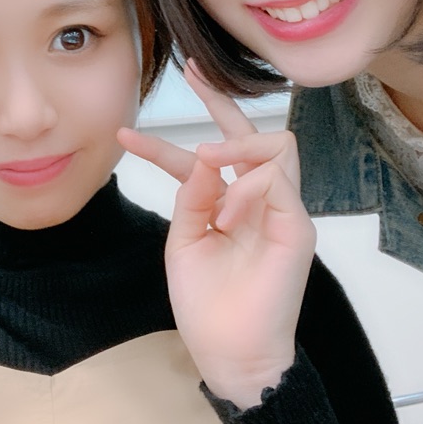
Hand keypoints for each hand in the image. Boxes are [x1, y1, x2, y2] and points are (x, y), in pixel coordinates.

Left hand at [119, 62, 313, 408]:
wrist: (230, 351)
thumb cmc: (207, 304)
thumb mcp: (184, 240)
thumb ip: (191, 195)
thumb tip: (201, 153)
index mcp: (227, 205)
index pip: (205, 159)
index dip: (166, 142)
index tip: (125, 132)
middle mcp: (258, 201)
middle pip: (250, 134)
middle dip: (220, 98)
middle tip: (191, 72)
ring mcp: (282, 212)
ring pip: (275, 144)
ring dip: (234, 143)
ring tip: (204, 161)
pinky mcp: (297, 228)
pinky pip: (277, 180)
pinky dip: (246, 185)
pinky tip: (225, 211)